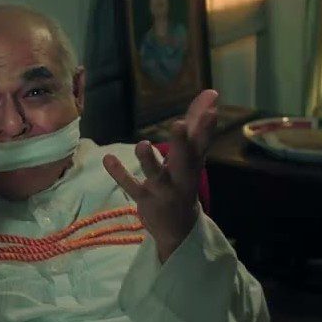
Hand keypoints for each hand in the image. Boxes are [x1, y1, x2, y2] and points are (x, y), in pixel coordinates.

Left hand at [103, 90, 218, 261]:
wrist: (178, 228)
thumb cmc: (183, 181)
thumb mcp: (192, 156)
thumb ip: (197, 125)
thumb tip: (210, 93)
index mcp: (194, 163)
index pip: (202, 143)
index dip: (207, 127)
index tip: (212, 107)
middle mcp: (181, 177)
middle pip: (184, 160)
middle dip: (181, 143)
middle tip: (178, 124)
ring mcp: (162, 189)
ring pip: (155, 175)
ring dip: (149, 160)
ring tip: (142, 144)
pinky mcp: (144, 199)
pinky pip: (130, 186)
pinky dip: (119, 173)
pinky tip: (108, 158)